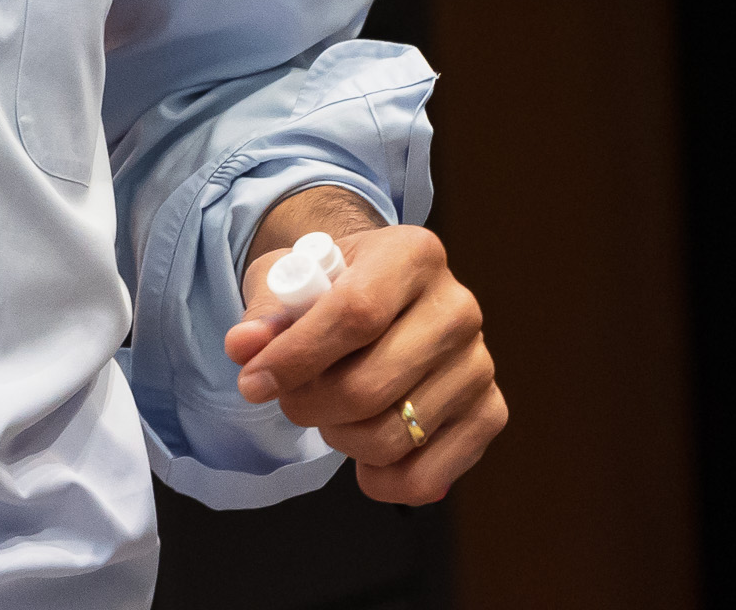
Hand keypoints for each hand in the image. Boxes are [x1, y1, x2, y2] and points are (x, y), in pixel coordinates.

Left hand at [224, 190, 505, 503]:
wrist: (381, 293)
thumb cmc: (328, 283)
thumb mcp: (288, 278)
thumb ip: (265, 313)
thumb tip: (244, 347)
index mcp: (412, 255)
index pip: (355, 315)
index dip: (296, 358)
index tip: (252, 384)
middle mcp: (459, 307)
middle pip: (371, 385)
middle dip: (309, 405)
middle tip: (288, 400)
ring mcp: (480, 364)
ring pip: (394, 435)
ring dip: (339, 437)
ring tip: (326, 413)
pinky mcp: (491, 412)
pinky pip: (430, 474)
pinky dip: (382, 480)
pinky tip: (360, 460)